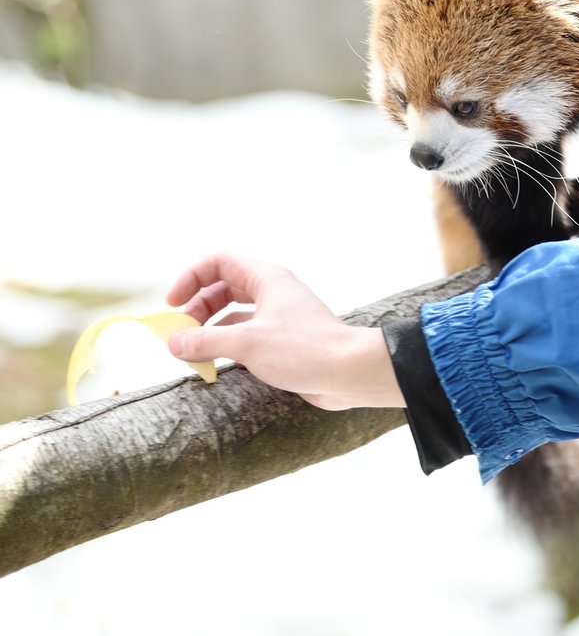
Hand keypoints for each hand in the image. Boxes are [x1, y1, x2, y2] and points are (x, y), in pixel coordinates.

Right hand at [165, 253, 404, 410]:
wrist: (349, 373)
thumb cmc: (304, 350)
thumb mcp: (247, 344)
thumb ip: (206, 341)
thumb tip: (173, 342)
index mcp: (265, 278)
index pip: (219, 262)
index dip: (191, 277)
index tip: (172, 304)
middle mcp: (271, 291)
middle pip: (222, 288)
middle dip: (197, 308)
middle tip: (180, 335)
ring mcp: (277, 315)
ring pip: (232, 314)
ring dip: (209, 329)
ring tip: (191, 353)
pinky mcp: (282, 340)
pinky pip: (245, 335)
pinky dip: (226, 345)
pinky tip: (214, 364)